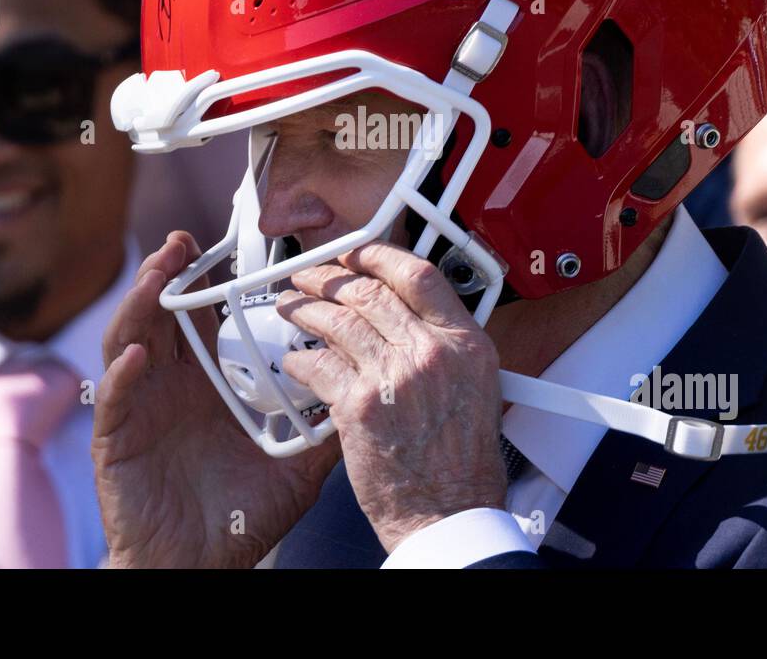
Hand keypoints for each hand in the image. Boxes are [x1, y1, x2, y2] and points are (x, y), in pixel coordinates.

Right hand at [92, 232, 339, 567]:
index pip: (204, 320)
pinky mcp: (116, 440)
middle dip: (169, 275)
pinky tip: (136, 355)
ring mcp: (140, 408)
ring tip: (156, 279)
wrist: (199, 566)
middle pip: (162, 316)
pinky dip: (121, 374)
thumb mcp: (295, 465)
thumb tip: (370, 393)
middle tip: (183, 244)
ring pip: (129, 342)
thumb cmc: (240, 517)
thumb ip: (326, 428)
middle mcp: (171, 387)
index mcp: (209, 385)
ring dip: (140, 306)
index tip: (230, 252)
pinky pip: (113, 399)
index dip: (209, 284)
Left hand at [277, 241, 506, 551]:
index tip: (357, 253)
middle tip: (309, 277)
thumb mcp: (476, 387)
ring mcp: (392, 376)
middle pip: (369, 292)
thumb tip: (409, 313)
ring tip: (290, 308)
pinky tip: (294, 362)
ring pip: (337, 321)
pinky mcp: (359, 405)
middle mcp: (430, 352)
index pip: (418, 274)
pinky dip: (299, 360)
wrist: (449, 513)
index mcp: (464, 343)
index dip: (379, 255)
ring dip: (305, 309)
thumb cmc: (461, 463)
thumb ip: (445, 344)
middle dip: (329, 278)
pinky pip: (317, 366)